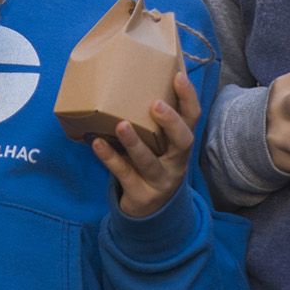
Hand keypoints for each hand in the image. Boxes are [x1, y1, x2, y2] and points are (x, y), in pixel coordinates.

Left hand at [93, 72, 202, 217]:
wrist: (152, 212)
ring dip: (135, 142)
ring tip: (121, 125)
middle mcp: (176, 162)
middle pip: (183, 141)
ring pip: (149, 161)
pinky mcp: (140, 194)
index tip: (178, 76)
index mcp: (182, 145)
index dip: (188, 98)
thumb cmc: (153, 164)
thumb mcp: (161, 145)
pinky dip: (110, 158)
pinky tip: (97, 143)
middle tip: (155, 104)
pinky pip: (124, 174)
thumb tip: (135, 78)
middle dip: (171, 122)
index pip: (193, 118)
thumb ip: (155, 121)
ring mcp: (159, 180)